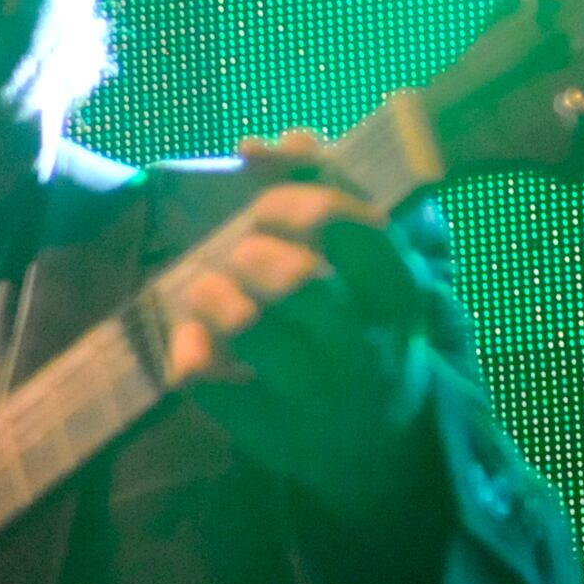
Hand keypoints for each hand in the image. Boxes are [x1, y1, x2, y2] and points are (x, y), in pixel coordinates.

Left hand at [158, 135, 436, 509]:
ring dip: (212, 294)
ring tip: (211, 291)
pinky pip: (206, 379)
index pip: (355, 228)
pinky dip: (186, 348)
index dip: (298, 202)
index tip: (266, 207)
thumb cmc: (364, 326)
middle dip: (251, 254)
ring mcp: (316, 395)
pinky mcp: (266, 431)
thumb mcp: (369, 263)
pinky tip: (193, 339)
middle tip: (241, 256)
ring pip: (248, 328)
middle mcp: (364, 347)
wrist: (376, 440)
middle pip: (297, 280)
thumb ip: (325, 189)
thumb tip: (265, 143)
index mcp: (396, 294)